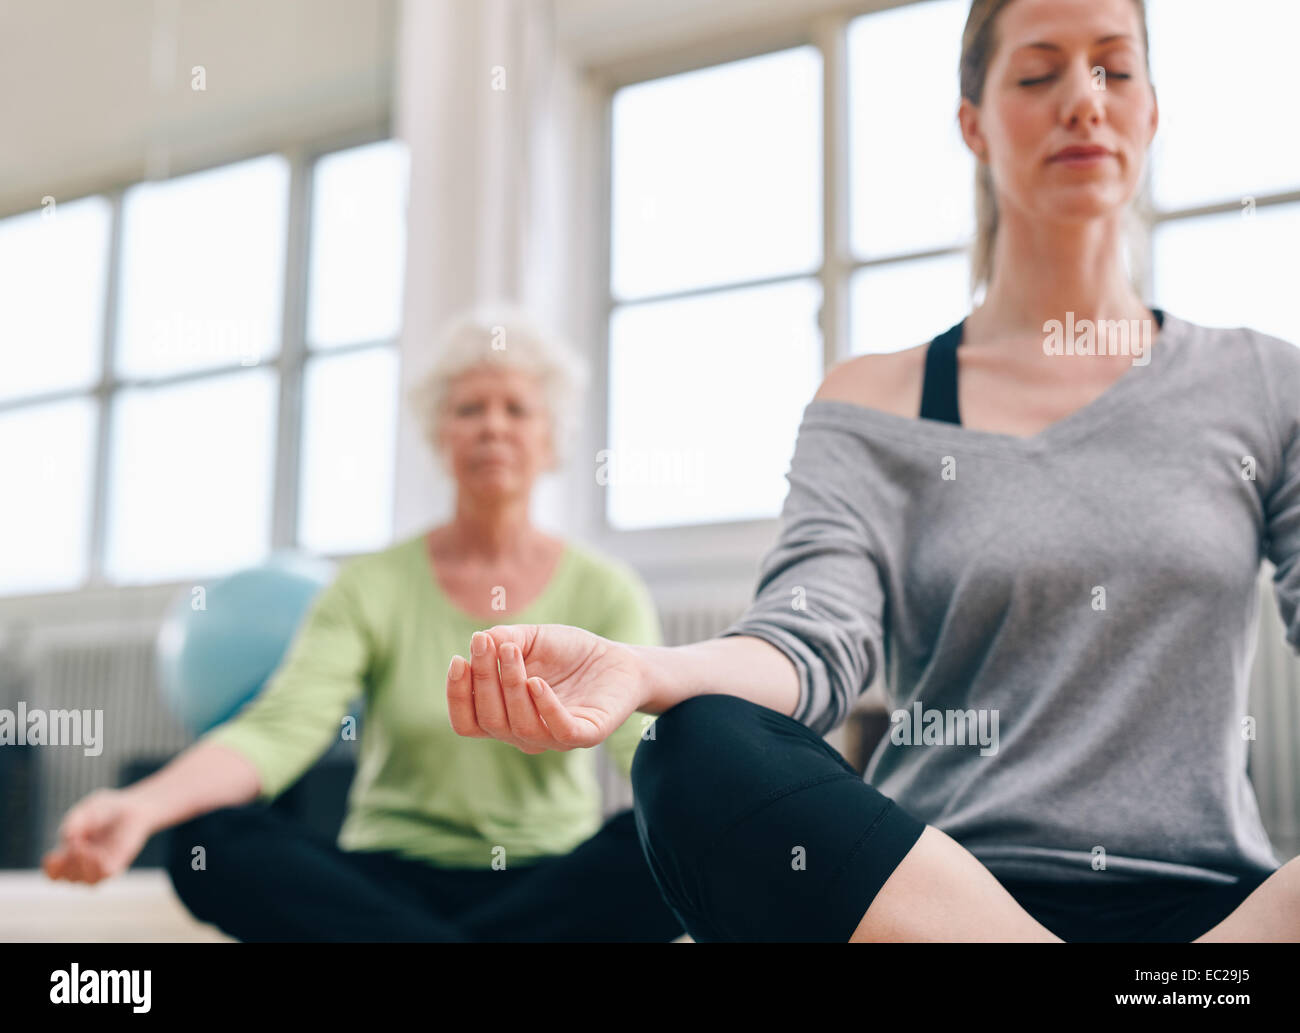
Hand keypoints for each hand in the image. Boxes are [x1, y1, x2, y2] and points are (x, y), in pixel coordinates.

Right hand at [42, 788, 153, 884]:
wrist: (130, 807)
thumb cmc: (105, 809)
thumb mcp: (85, 810)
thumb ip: (74, 822)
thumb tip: (68, 838)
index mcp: (69, 854)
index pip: (53, 872)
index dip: (50, 868)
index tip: (52, 855)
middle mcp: (84, 864)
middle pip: (67, 878)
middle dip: (66, 864)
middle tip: (75, 843)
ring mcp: (101, 865)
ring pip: (86, 881)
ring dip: (81, 867)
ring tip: (83, 848)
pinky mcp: (118, 863)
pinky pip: (105, 874)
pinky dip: (97, 866)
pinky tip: (97, 853)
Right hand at [447, 624, 646, 753]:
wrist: (617, 658)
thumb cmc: (569, 653)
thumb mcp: (531, 639)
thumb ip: (504, 639)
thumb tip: (480, 640)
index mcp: (505, 716)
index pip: (468, 722)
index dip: (457, 696)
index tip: (459, 659)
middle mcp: (525, 734)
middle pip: (490, 721)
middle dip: (483, 680)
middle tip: (486, 643)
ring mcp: (555, 738)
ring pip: (520, 725)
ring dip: (510, 685)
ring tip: (512, 652)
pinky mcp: (586, 734)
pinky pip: (560, 730)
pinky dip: (545, 707)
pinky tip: (537, 682)